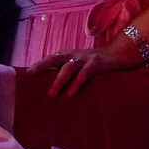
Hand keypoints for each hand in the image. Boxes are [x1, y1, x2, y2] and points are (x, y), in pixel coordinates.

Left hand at [26, 37, 140, 96]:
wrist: (121, 53)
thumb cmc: (99, 63)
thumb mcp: (83, 65)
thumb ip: (72, 71)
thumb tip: (56, 85)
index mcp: (71, 55)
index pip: (52, 57)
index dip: (40, 63)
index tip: (28, 72)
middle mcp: (76, 54)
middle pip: (56, 58)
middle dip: (43, 66)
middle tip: (31, 74)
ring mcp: (86, 58)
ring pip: (69, 68)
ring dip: (59, 81)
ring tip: (51, 94)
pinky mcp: (97, 64)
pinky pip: (85, 74)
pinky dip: (77, 83)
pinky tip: (71, 94)